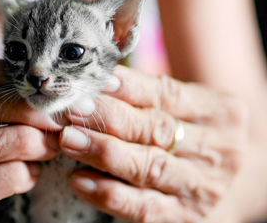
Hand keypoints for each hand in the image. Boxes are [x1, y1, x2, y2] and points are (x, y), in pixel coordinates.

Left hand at [60, 65, 247, 222]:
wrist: (215, 176)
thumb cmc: (188, 132)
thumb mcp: (183, 107)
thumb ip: (146, 95)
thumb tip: (96, 82)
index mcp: (220, 112)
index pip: (167, 95)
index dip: (128, 88)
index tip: (95, 81)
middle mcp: (218, 151)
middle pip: (157, 130)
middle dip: (110, 119)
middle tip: (74, 110)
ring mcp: (202, 188)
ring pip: (148, 167)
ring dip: (104, 153)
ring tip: (70, 140)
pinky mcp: (184, 218)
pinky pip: (143, 207)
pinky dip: (108, 194)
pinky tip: (80, 180)